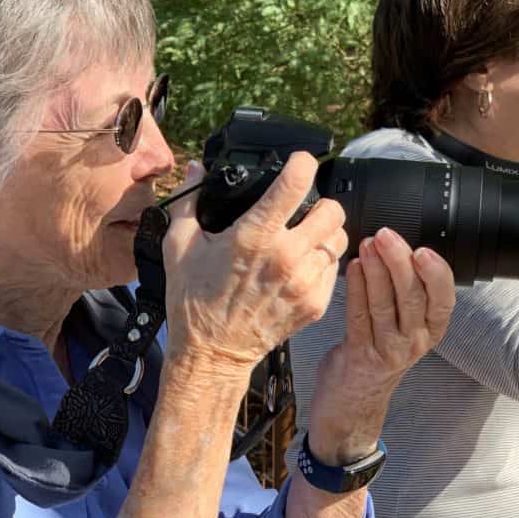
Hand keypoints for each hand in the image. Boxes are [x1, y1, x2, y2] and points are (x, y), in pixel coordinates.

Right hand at [161, 153, 347, 372]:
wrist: (211, 355)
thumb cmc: (194, 302)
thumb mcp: (179, 246)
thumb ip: (190, 201)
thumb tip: (197, 169)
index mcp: (253, 237)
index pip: (295, 184)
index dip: (302, 164)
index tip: (298, 163)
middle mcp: (285, 257)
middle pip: (332, 210)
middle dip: (320, 203)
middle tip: (306, 209)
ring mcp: (303, 283)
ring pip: (339, 239)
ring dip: (326, 233)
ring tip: (306, 238)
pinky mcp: (314, 304)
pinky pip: (335, 269)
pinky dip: (324, 263)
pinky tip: (303, 266)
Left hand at [307, 227, 454, 464]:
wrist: (353, 401)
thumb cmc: (378, 352)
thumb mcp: (404, 325)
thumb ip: (407, 291)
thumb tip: (400, 245)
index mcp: (431, 330)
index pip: (443, 300)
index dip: (436, 275)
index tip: (423, 250)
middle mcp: (414, 341)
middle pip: (413, 297)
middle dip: (399, 262)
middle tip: (386, 236)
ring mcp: (388, 351)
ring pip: (385, 305)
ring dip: (376, 271)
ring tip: (368, 244)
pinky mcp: (360, 355)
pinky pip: (359, 317)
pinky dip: (356, 288)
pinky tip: (353, 267)